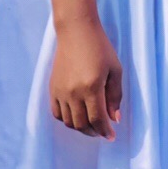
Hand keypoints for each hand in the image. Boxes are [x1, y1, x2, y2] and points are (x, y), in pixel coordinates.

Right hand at [49, 19, 121, 138]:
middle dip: (94, 131)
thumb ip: (115, 95)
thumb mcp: (115, 69)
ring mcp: (60, 92)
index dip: (105, 130)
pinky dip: (67, 120)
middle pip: (82, 124)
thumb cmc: (100, 48)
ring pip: (69, 122)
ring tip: (91, 126)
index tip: (111, 136)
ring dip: (80, 128)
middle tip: (103, 132)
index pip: (97, 118)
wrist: (76, 32)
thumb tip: (115, 118)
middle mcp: (73, 93)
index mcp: (91, 87)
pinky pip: (57, 113)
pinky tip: (77, 117)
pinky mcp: (52, 89)